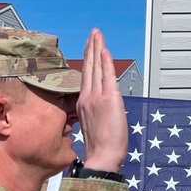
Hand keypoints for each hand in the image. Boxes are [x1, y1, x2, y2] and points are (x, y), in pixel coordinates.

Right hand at [77, 28, 126, 171]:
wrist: (102, 156)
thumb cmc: (101, 147)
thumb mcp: (95, 124)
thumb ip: (96, 111)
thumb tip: (103, 106)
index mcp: (83, 103)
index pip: (86, 77)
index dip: (88, 60)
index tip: (89, 48)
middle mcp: (87, 97)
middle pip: (88, 67)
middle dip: (91, 48)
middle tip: (93, 33)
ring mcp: (96, 97)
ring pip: (95, 67)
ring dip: (97, 49)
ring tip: (97, 34)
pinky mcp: (108, 99)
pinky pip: (106, 76)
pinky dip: (105, 62)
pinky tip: (104, 50)